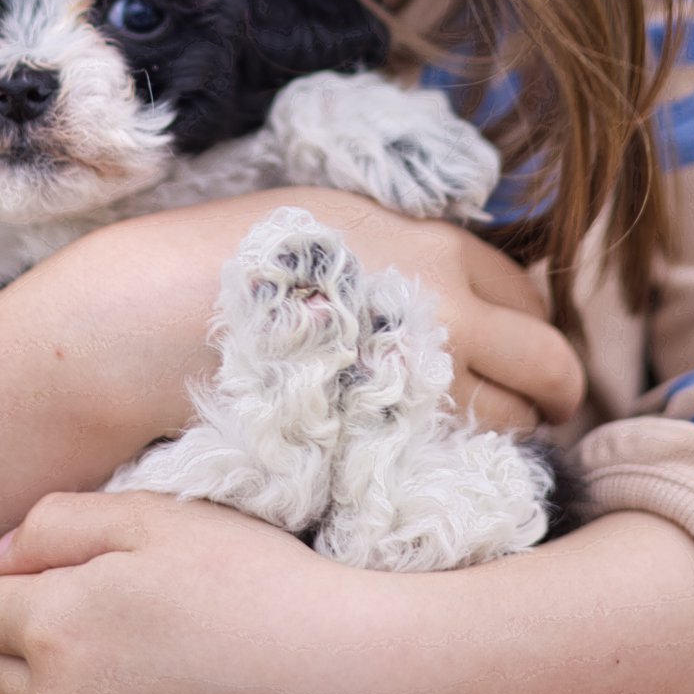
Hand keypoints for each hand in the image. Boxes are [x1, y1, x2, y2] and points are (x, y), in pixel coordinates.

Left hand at [0, 496, 693, 693]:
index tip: (52, 566)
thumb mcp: (156, 516)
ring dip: (50, 686)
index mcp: (53, 624)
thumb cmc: (255, 579)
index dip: (8, 577)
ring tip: (130, 651)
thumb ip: (58, 524)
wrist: (347, 680)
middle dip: (25, 631)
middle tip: (101, 603)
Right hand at [46, 189, 583, 442]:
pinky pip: (457, 464)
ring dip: (503, 436)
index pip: (527, 293)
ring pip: (514, 423)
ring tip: (460, 444)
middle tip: (529, 414)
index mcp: (429, 245)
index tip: (514, 354)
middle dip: (550, 391)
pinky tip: (421, 468)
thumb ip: (403, 255)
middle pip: (548, 361)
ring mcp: (420, 375)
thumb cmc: (225, 268)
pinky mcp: (390, 440)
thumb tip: (466, 290)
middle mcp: (443, 303)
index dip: (528, 329)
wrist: (144, 322)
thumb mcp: (328, 224)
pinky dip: (456, 470)